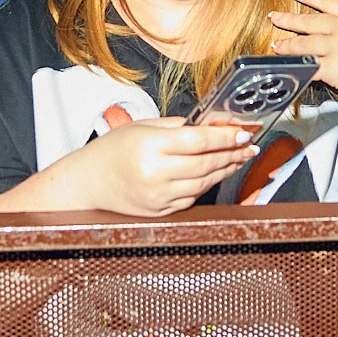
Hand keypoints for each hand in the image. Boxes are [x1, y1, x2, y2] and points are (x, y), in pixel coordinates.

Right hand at [69, 112, 257, 216]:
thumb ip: (178, 126)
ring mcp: (158, 196)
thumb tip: (211, 125)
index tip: (244, 133)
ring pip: (204, 183)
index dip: (227, 137)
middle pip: (207, 163)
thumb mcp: (142, 127)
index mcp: (151, 146)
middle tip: (249, 146)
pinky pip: (192, 199)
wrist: (88, 183)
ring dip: (225, 170)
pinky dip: (206, 186)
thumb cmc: (112, 151)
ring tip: (238, 159)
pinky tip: (214, 174)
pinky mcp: (160, 211)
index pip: (199, 141)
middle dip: (233, 154)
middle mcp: (155, 173)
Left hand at [268, 0, 337, 112]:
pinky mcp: (331, 67)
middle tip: (274, 16)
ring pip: (302, 43)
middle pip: (308, 21)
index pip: (326, 0)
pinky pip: (306, 66)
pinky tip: (285, 66)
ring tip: (276, 44)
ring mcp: (335, 46)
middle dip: (288, 19)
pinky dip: (293, 67)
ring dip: (286, 44)